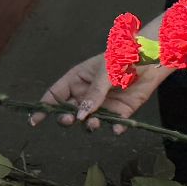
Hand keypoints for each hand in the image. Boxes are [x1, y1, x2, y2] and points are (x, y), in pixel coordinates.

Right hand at [29, 53, 168, 134]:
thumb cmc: (123, 56)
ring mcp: (104, 103)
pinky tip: (117, 129)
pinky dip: (115, 128)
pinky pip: (115, 124)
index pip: (55, 94)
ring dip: (89, 125)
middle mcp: (88, 94)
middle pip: (70, 111)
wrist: (152, 58)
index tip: (35, 121)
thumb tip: (80, 115)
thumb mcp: (105, 72)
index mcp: (78, 79)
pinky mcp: (122, 110)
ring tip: (94, 124)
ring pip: (90, 121)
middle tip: (70, 120)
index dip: (44, 107)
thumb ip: (94, 93)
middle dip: (66, 118)